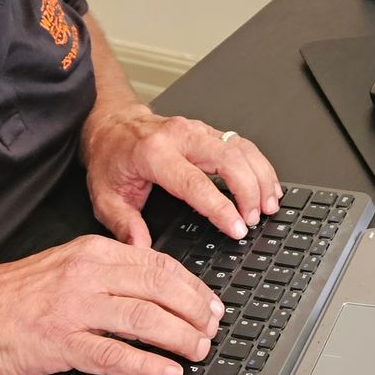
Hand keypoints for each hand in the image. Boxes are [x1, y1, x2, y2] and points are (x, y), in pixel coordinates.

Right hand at [0, 235, 224, 374]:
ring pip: (145, 319)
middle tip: (212, 330)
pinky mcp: (60, 343)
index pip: (158, 263)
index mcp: (90, 252)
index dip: (192, 287)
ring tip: (198, 352)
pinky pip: (114, 354)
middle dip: (195, 311)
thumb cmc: (8, 297)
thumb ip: (106, 272)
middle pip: (160, 288)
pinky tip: (167, 373)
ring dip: (179, 338)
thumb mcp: (63, 266)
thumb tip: (154, 288)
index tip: (210, 304)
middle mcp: (86, 275)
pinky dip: (147, 365)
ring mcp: (74, 309)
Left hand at [81, 105, 281, 245]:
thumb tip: (142, 248)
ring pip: (240, 148)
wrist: (112, 126)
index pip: (195, 183)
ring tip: (270, 205)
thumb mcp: (105, 196)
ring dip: (260, 177)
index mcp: (154, 154)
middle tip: (255, 219)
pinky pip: (241, 144)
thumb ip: (124, 225)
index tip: (238, 227)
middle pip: (228, 158)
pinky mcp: (208, 131)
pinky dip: (259, 165)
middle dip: (249, 191)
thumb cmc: (111, 158)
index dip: (221, 207)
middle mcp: (179, 137)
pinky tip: (267, 185)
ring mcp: (197, 130)